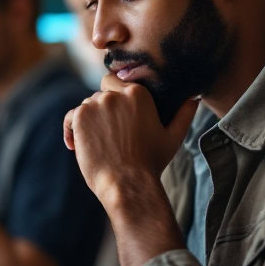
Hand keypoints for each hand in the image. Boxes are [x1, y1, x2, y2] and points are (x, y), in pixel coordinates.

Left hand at [63, 74, 197, 204]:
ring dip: (89, 121)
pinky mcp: (79, 118)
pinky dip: (70, 129)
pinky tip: (75, 145)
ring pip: (86, 106)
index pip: (116, 81)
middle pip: (101, 94)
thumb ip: (184, 114)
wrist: (127, 184)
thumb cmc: (151, 162)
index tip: (115, 115)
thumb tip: (193, 98)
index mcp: (138, 93)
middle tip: (108, 134)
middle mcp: (115, 95)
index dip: (114, 96)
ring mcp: (95, 105)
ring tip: (97, 143)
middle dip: (103, 111)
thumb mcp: (173, 136)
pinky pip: (70, 117)